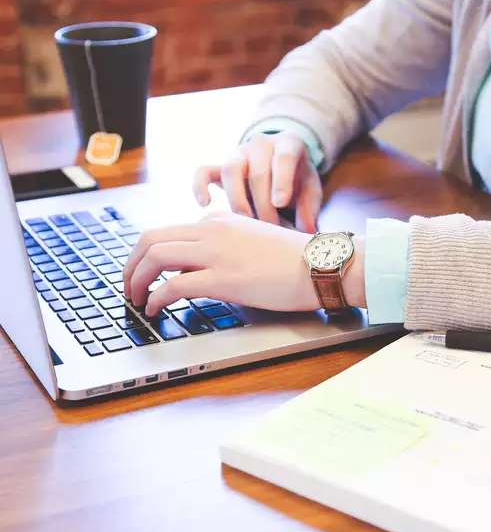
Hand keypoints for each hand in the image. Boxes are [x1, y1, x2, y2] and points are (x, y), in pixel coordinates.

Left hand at [123, 212, 365, 316]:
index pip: (170, 232)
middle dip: (131, 264)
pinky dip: (156, 298)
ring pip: (156, 257)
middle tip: (128, 285)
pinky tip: (155, 310)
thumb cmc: (294, 259)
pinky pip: (173, 285)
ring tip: (135, 299)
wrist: (320, 264)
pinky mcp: (223, 278)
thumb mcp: (254, 240)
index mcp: (220, 221)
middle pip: (151, 239)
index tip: (146, 273)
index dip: (149, 255)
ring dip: (136, 279)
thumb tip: (204, 265)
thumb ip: (227, 245)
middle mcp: (212, 231)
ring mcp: (216, 253)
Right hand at [193, 132, 322, 232]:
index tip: (280, 203)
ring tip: (247, 224)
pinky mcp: (220, 167)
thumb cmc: (297, 180)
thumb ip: (309, 208)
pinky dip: (200, 186)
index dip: (281, 181)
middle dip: (263, 205)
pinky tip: (205, 205)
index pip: (284, 157)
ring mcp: (238, 154)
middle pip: (257, 172)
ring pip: (230, 171)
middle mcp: (261, 144)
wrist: (280, 166)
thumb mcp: (310, 189)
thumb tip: (307, 232)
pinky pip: (203, 171)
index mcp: (288, 144)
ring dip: (238, 201)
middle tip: (271, 229)